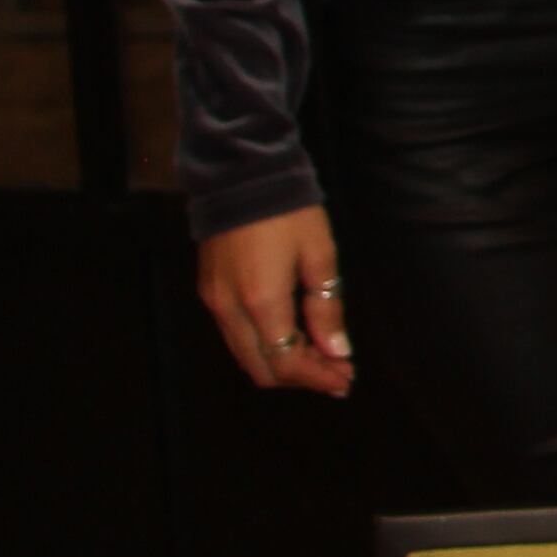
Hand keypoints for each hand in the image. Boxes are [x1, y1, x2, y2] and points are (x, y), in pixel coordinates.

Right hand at [196, 208, 354, 398]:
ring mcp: (214, 303)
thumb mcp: (320, 256)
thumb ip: (327, 307)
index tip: (346, 380)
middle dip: (302, 377)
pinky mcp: (210, 292)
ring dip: (282, 364)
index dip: (318, 377)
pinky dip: (265, 347)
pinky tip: (292, 337)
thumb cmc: (289, 213)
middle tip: (337, 374)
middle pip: (262, 369)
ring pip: (247, 356)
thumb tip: (339, 351)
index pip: (286, 362)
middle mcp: (230, 310)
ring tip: (321, 358)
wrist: (242, 176)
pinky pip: (236, 336)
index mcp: (261, 302)